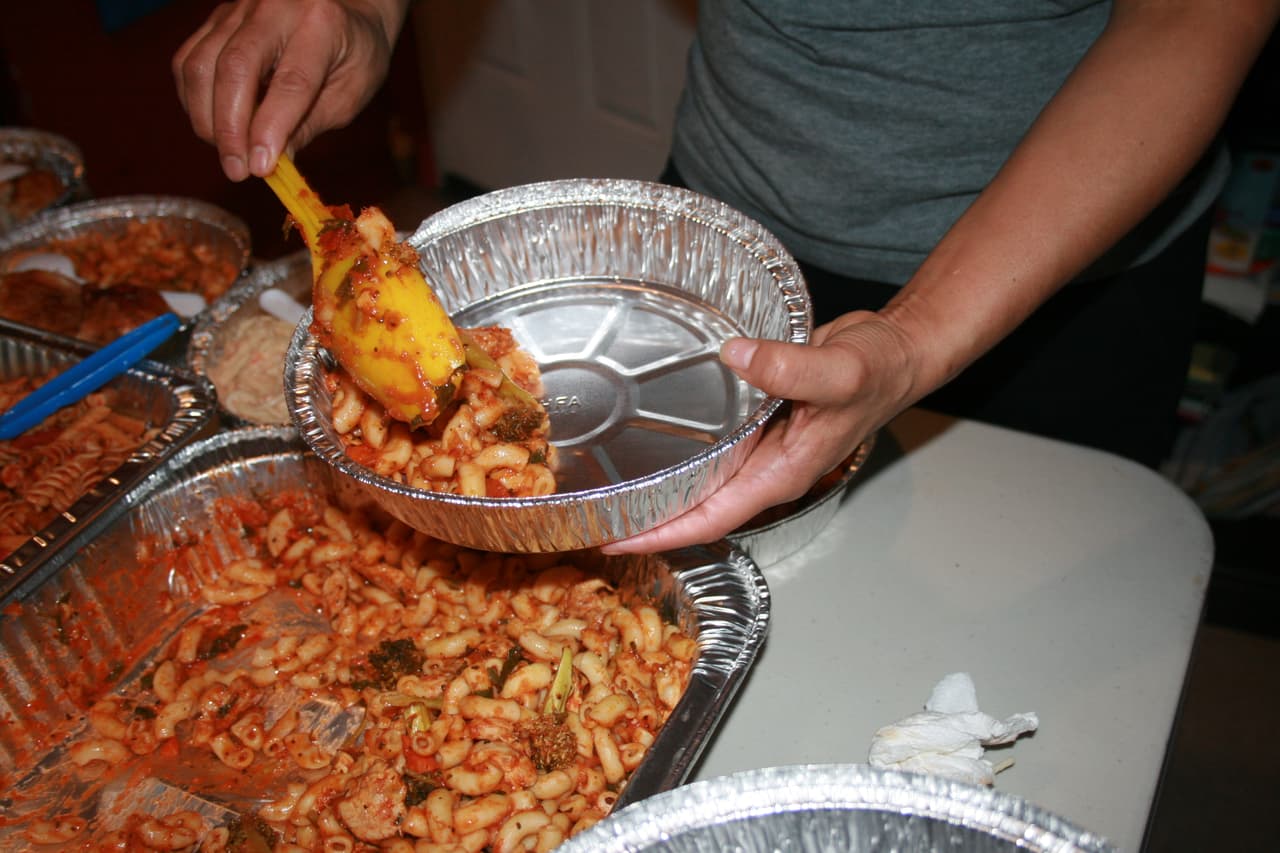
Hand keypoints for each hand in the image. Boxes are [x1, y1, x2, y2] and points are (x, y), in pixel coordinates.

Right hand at [173, 0, 406, 180]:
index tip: (260, 168)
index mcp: (321, 23)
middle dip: (230, 128)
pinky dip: (194, 101)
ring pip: (202, 64)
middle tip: (237, 171)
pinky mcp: (216, 18)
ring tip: (229, 154)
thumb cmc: (354, 54)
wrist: (346, 8)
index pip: (291, 80)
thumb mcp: (351, 92)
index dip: (271, 127)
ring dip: (207, 119)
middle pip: (235, 67)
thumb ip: (312, 123)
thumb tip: (274, 163)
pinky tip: (214, 126)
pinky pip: (189, 61)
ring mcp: (239, 8)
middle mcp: (275, 6)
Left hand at [601, 311, 921, 553]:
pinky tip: (647, 438)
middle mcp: (765, 468)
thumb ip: (789, 367)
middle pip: (695, 508)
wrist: (895, 352)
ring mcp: (761, 447)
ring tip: (604, 484)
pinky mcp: (757, 421)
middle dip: (646, 519)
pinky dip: (677, 448)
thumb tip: (735, 357)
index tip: (615, 542)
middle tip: (591, 516)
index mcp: (780, 474)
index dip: (661, 534)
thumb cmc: (878, 372)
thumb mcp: (839, 371)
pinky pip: (710, 445)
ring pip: (699, 478)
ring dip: (657, 485)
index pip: (709, 518)